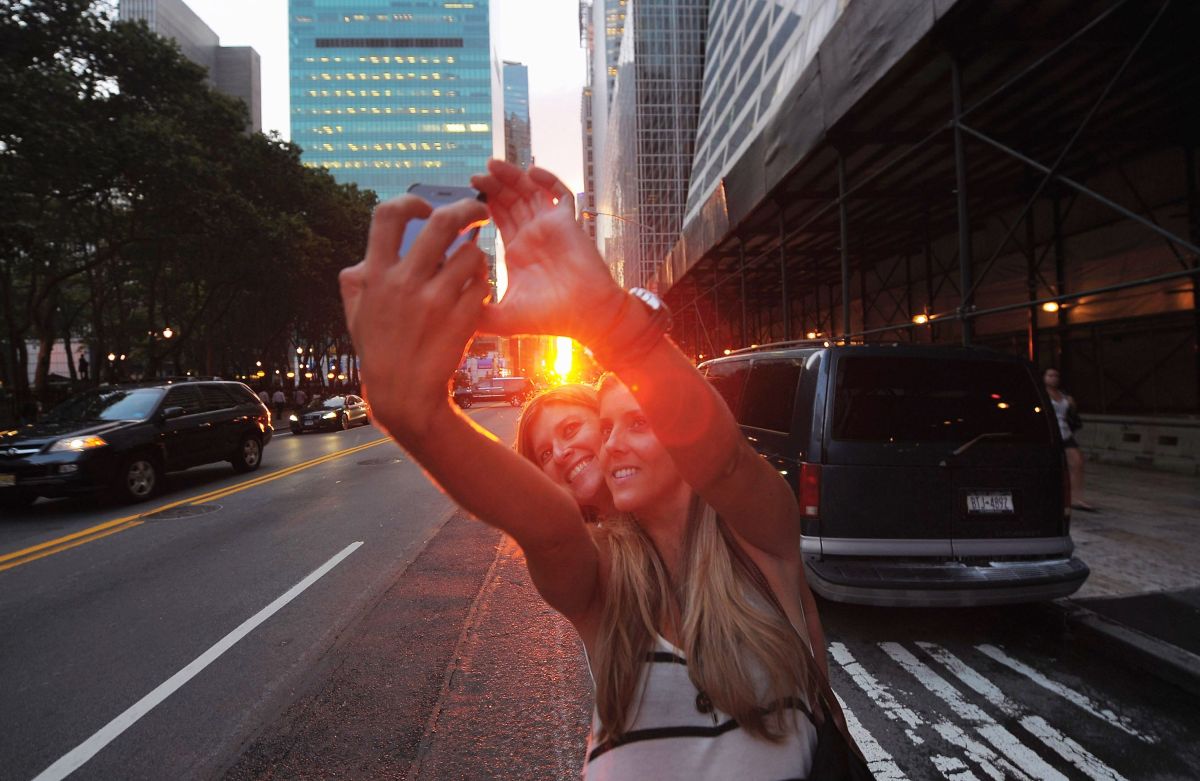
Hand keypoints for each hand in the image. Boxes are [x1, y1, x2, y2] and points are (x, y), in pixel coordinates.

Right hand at [339, 195, 490, 440]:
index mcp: (376, 275)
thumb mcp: (355, 312)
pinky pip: (483, 284)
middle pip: (443, 223)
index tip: (425, 206)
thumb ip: (358, 279)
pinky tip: (474, 292)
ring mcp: (436, 300)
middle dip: (467, 209)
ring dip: (477, 254)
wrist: (404, 394)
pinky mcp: (462, 318)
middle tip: (479, 210)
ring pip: (472, 253)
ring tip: (472, 266)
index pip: (388, 215)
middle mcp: (405, 282)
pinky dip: (482, 283)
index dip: (410, 202)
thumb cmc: (380, 350)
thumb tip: (365, 255)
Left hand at [470, 160, 625, 343]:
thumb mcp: (502, 318)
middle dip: (493, 185)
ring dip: (512, 176)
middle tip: (475, 177)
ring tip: (492, 166)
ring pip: (530, 191)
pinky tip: (531, 172)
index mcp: (517, 251)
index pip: (498, 217)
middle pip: (511, 199)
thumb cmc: (550, 319)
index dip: (483, 203)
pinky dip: (548, 180)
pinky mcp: (569, 222)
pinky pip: (560, 193)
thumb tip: (447, 310)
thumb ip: (476, 314)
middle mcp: (533, 235)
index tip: (465, 196)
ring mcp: (551, 226)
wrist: (586, 318)